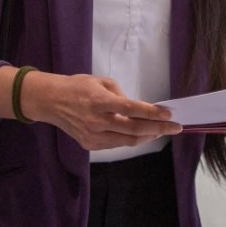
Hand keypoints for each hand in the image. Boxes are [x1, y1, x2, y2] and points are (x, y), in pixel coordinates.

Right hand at [23, 73, 181, 150]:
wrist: (50, 101)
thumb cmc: (78, 86)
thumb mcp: (101, 82)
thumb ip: (121, 95)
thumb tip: (139, 109)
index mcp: (100, 102)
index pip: (132, 109)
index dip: (152, 113)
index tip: (170, 114)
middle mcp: (96, 121)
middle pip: (134, 129)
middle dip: (159, 129)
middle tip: (175, 127)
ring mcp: (92, 135)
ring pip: (127, 141)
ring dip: (148, 136)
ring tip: (162, 131)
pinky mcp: (89, 144)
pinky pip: (116, 144)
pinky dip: (132, 140)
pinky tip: (143, 135)